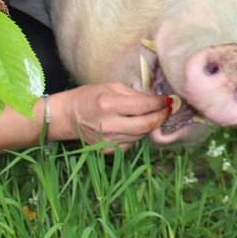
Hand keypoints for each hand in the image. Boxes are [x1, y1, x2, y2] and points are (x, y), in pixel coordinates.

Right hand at [53, 83, 170, 151]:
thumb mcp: (111, 87)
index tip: (167, 99)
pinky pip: (131, 143)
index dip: (159, 103)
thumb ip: (134, 94)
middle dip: (162, 117)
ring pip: (141, 135)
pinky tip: (134, 125)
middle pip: (146, 125)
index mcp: (109, 105)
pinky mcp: (108, 150)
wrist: (69, 116)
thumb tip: (155, 100)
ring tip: (152, 115)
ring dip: (150, 125)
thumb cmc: (90, 96)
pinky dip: (137, 134)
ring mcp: (109, 140)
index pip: (143, 106)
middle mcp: (109, 125)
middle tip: (168, 110)